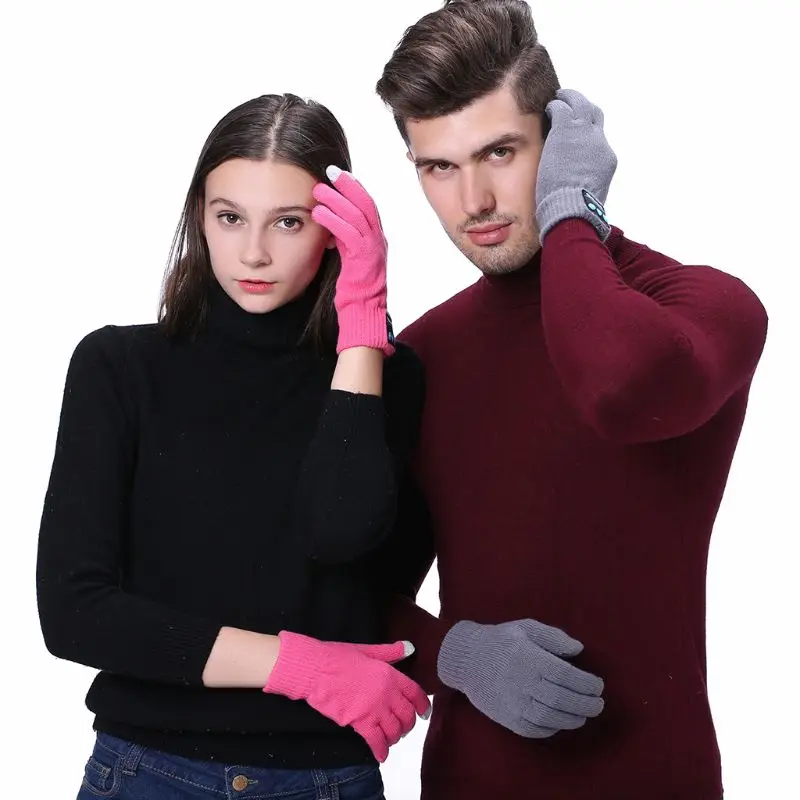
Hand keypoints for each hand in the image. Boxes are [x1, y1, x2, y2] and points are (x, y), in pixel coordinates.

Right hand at [264, 632, 429, 761]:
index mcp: (389, 674)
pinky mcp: (359, 722)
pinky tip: (381, 755)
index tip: (424, 712)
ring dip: (395, 737)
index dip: (422, 705)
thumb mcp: (367, 650)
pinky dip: (381, 750)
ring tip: (390, 738)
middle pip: (407, 715)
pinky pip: (376, 741)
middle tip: (403, 727)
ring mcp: (374, 709)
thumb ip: (390, 652)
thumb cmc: (337, 657)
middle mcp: (386, 693)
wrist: (315, 669)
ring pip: (394, 731)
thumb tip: (409, 648)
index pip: (415, 693)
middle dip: (407, 724)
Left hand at [312, 167, 394, 355]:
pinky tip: (319, 213)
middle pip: (366, 204)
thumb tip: (332, 225)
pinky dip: (334, 221)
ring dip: (337, 200)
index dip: (354, 187)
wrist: (364, 313)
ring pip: (357, 216)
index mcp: (377, 239)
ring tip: (319, 189)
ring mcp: (373, 250)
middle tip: (330, 171)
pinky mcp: (363, 261)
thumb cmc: (355, 289)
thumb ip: (345, 240)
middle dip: (348, 185)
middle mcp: (379, 241)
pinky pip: (349, 235)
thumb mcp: (351, 258)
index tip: (338, 174)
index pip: (368, 205)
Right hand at [437, 619, 603, 737]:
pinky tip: (561, 721)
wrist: (466, 659)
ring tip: (584, 715)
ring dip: (574, 719)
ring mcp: (514, 704)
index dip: (587, 684)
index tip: (598, 685)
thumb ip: (553, 637)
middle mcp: (522, 683)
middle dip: (587, 704)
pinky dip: (552, 728)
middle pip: (563, 700)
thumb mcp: (525, 628)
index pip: (567, 676)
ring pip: (551, 718)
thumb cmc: (500, 641)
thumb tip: (578, 649)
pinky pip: (535, 730)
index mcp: (529, 658)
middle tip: (598, 704)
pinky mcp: (507, 719)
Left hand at [536, 89, 617, 241]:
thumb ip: (583, 190)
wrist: (573, 210)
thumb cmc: (574, 215)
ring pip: (580, 106)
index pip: (597, 141)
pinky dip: (555, 105)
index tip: (576, 134)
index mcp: (606, 161)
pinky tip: (547, 107)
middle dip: (583, 110)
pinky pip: (561, 108)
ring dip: (569, 100)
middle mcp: (599, 144)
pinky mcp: (567, 130)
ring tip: (558, 97)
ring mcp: (585, 135)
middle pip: (595, 117)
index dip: (586, 135)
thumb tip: (576, 198)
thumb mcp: (587, 200)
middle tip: (571, 106)